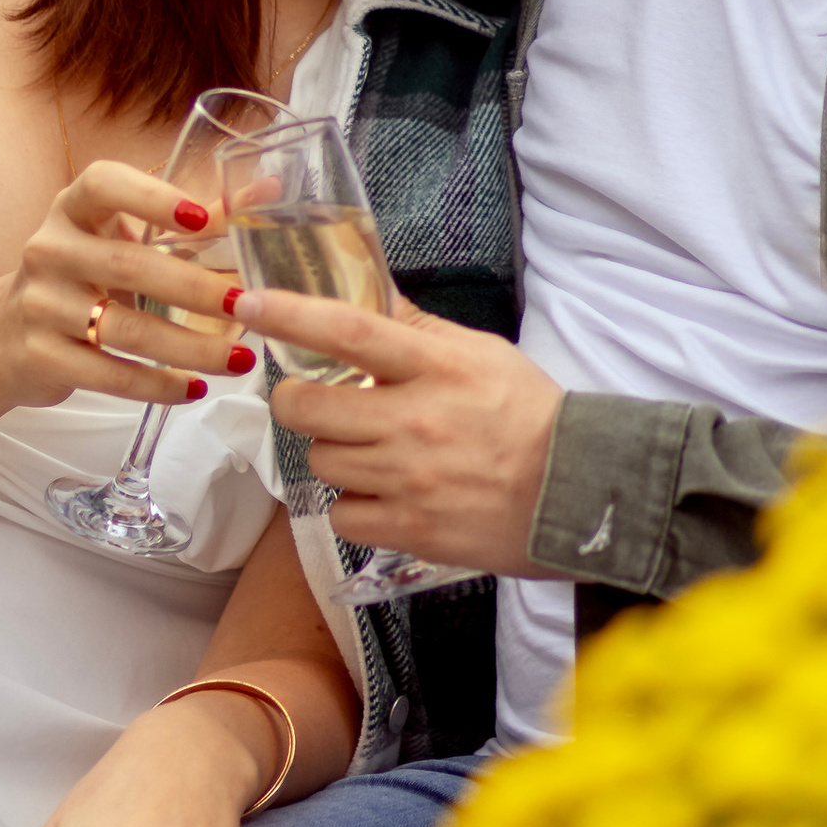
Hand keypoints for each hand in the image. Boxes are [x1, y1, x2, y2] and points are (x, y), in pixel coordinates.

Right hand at [0, 161, 250, 412]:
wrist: (2, 337)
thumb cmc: (81, 275)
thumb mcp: (119, 238)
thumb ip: (192, 219)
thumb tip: (267, 191)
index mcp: (73, 209)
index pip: (104, 185)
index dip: (152, 197)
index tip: (200, 218)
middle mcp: (50, 249)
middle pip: (129, 265)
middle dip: (196, 289)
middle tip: (247, 305)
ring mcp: (41, 305)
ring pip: (125, 329)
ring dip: (190, 347)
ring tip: (240, 359)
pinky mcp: (41, 356)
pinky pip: (109, 374)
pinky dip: (157, 385)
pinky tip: (195, 386)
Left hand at [240, 292, 561, 575]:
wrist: (577, 493)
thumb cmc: (530, 417)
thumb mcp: (483, 354)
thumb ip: (421, 328)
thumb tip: (368, 298)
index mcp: (437, 368)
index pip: (350, 331)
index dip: (292, 316)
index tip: (250, 305)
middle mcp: (416, 421)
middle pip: (309, 407)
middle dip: (296, 399)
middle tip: (312, 399)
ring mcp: (410, 480)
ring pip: (321, 461)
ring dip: (331, 452)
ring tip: (366, 450)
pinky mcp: (411, 528)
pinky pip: (343, 514)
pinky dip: (353, 504)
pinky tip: (381, 493)